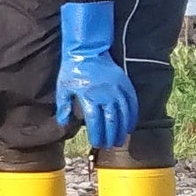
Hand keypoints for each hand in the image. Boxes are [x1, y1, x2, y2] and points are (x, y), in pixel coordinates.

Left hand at [54, 0, 139, 153]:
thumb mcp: (63, 88)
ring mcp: (117, 89)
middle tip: (110, 145)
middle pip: (111, 121)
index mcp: (89, 97)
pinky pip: (132, 102)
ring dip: (123, 129)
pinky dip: (132, 115)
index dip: (98, 135)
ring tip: (120, 139)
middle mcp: (105, 94)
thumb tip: (63, 123)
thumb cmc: (73, 70)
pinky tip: (131, 125)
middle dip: (111, 136)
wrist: (87, 50)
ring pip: (123, 114)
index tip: (97, 143)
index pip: (95, 122)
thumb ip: (63, 107)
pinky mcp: (124, 83)